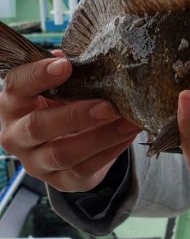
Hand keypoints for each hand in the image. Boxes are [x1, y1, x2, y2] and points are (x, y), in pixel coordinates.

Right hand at [0, 56, 138, 191]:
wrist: (65, 143)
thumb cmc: (60, 103)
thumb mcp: (58, 86)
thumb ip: (68, 72)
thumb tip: (93, 57)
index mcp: (12, 104)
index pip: (16, 87)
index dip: (37, 75)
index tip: (65, 64)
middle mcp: (16, 136)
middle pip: (38, 127)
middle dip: (75, 116)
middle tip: (108, 105)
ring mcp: (37, 163)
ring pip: (64, 153)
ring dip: (100, 137)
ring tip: (127, 120)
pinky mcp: (62, 182)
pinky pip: (86, 168)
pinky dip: (111, 150)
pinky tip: (128, 134)